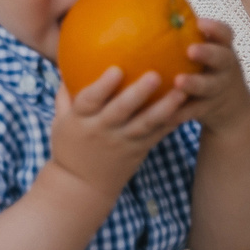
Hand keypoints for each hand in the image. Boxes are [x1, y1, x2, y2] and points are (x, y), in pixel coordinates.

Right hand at [49, 66, 188, 199]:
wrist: (81, 187)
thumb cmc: (70, 147)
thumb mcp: (60, 122)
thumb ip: (64, 94)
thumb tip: (68, 62)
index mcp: (81, 121)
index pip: (89, 101)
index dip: (102, 86)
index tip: (115, 69)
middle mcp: (103, 131)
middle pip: (121, 111)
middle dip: (138, 93)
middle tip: (155, 74)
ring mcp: (123, 142)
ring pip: (146, 124)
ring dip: (165, 107)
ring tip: (182, 91)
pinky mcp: (139, 151)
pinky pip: (158, 135)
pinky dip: (173, 121)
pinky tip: (189, 106)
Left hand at [175, 17, 249, 138]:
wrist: (231, 105)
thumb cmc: (205, 65)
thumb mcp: (205, 48)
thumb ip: (183, 32)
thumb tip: (140, 6)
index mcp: (223, 48)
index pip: (225, 34)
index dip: (215, 28)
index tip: (200, 22)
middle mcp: (225, 67)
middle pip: (222, 58)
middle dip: (208, 53)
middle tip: (190, 50)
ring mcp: (220, 89)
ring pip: (210, 86)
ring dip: (195, 84)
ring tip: (177, 82)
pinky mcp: (210, 109)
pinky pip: (195, 111)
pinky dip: (181, 112)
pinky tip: (164, 112)